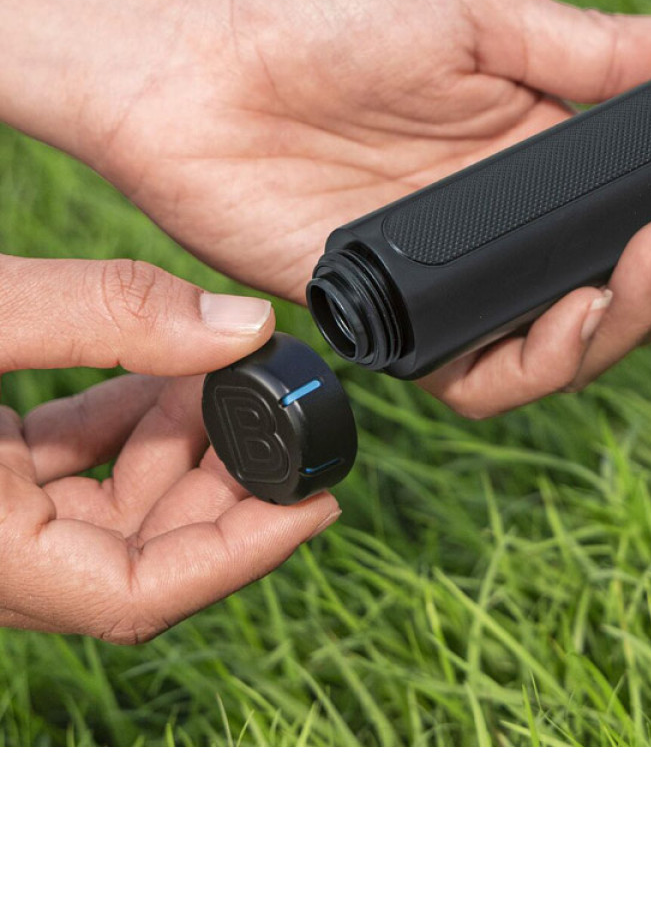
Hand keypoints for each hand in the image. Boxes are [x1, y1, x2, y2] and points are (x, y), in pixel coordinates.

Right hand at [0, 254, 339, 641]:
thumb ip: (105, 313)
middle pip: (140, 551)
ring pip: (109, 508)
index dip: (241, 555)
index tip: (319, 502)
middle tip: (281, 412)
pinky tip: (168, 375)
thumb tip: (246, 326)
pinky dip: (125, 425)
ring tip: (227, 373)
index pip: (135, 598)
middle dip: (223, 477)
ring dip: (178, 440)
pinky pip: (69, 473)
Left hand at [79, 0, 650, 415]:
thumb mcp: (474, 12)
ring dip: (638, 317)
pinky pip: (493, 378)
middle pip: (645, 285)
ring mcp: (471, 283)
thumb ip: (585, 48)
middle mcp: (522, 227)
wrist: (195, 58)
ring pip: (585, 342)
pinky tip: (574, 317)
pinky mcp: (409, 328)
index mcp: (551, 150)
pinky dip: (546, 361)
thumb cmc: (324, 16)